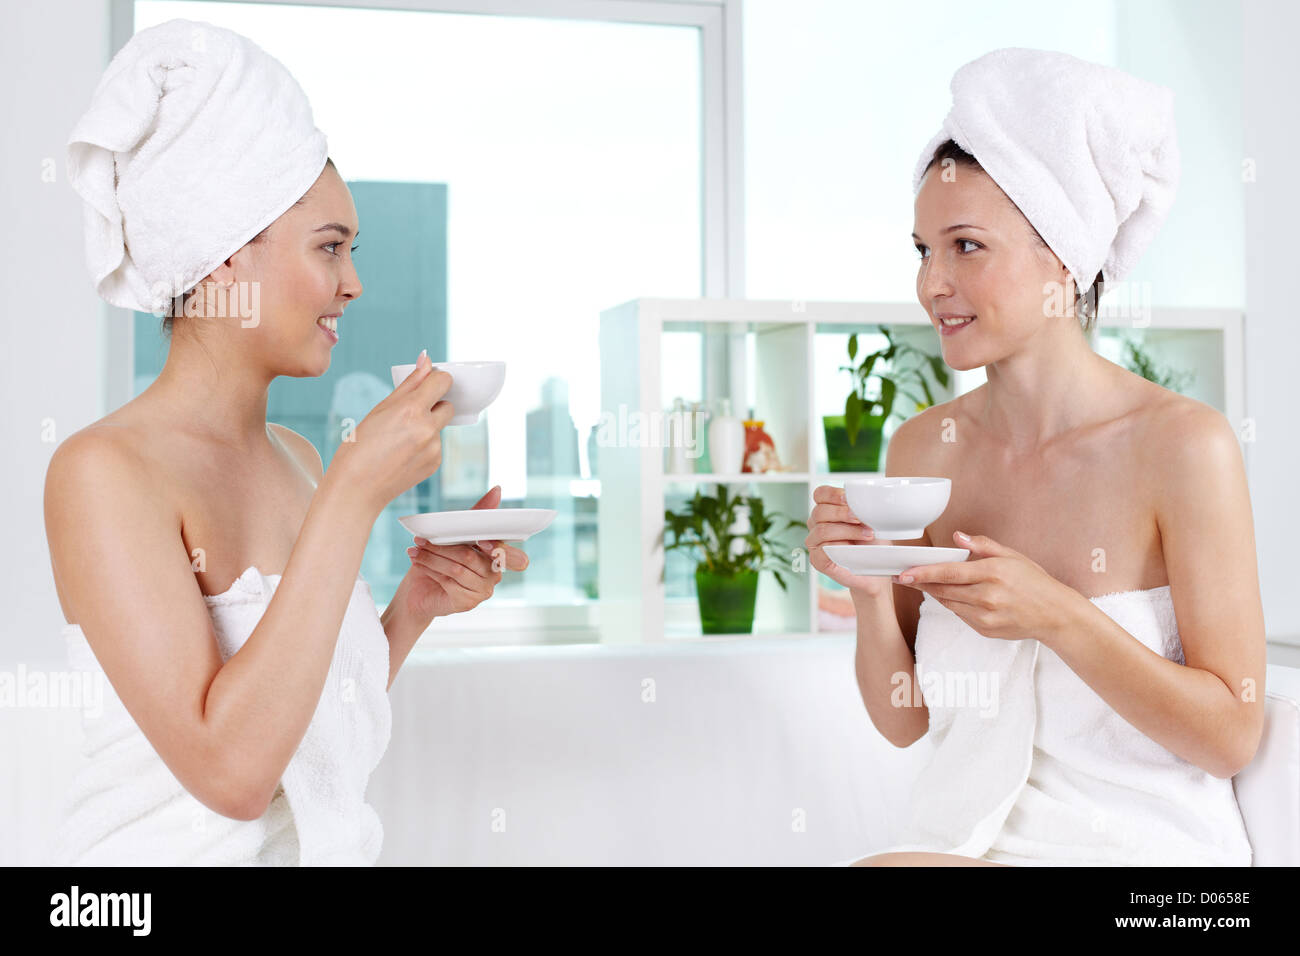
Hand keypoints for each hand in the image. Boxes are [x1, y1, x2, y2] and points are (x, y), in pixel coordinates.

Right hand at [328, 350, 455, 518]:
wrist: (356, 488)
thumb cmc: (360, 446)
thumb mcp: (380, 409)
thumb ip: (409, 384)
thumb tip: (426, 360)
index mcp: (411, 410)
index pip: (443, 381)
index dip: (437, 380)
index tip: (429, 383)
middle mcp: (427, 429)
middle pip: (447, 405)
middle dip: (434, 404)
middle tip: (408, 413)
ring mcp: (434, 448)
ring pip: (439, 427)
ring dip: (426, 427)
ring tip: (398, 440)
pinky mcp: (435, 463)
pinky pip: (436, 445)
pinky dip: (424, 445)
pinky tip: (402, 453)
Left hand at [398, 485, 529, 621]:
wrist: (418, 590)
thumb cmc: (440, 559)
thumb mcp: (456, 533)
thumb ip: (478, 515)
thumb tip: (498, 490)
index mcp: (499, 557)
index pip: (516, 558)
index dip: (500, 549)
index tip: (481, 541)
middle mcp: (495, 576)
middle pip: (475, 558)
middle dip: (448, 547)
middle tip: (429, 539)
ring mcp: (482, 591)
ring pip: (458, 568)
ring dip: (433, 556)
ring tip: (416, 547)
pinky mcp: (466, 602)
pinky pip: (449, 581)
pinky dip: (431, 568)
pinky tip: (418, 561)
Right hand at [805, 485, 888, 597]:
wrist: (876, 568)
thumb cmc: (872, 542)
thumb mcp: (870, 520)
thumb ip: (863, 507)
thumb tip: (866, 498)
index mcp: (826, 510)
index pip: (820, 494)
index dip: (832, 494)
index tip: (849, 498)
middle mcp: (816, 524)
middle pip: (820, 511)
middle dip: (842, 513)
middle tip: (861, 519)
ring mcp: (814, 543)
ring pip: (822, 530)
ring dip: (847, 531)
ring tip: (867, 534)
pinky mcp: (817, 560)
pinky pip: (822, 550)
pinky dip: (840, 547)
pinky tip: (853, 550)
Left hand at [893, 531, 1075, 641]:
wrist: (1055, 615)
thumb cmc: (1035, 582)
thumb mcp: (1012, 556)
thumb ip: (983, 545)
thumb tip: (958, 536)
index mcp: (992, 573)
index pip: (949, 573)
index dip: (923, 573)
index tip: (904, 573)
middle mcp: (987, 596)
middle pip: (943, 590)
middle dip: (921, 583)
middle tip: (905, 576)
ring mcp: (986, 616)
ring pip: (949, 603)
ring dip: (937, 594)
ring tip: (928, 584)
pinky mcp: (986, 630)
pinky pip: (961, 615)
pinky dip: (955, 605)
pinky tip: (957, 597)